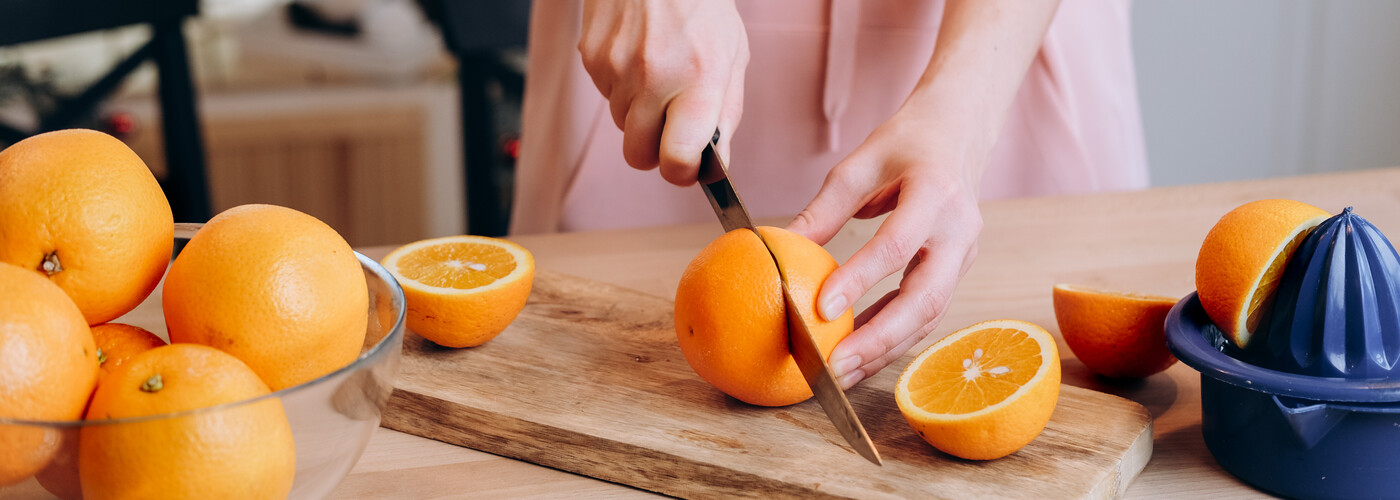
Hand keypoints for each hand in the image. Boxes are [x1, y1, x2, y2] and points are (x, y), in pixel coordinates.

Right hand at [578, 0, 748, 185]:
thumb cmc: (702, 9)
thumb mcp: (732, 57)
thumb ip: (725, 115)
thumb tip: (713, 166)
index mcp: (698, 81)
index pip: (677, 159)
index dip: (681, 172)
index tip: (688, 166)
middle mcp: (654, 78)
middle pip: (638, 155)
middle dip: (654, 150)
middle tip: (671, 126)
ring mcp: (616, 68)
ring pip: (621, 125)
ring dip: (638, 113)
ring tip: (658, 74)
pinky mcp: (591, 58)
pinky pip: (605, 96)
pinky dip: (621, 87)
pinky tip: (638, 56)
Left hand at [786, 106, 984, 388]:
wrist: (960, 132)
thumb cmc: (906, 144)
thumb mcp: (860, 165)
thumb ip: (825, 209)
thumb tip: (779, 248)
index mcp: (935, 192)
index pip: (897, 245)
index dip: (860, 280)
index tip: (820, 309)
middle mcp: (959, 229)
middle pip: (926, 297)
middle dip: (880, 337)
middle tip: (836, 365)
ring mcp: (966, 254)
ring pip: (931, 314)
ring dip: (887, 348)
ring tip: (842, 373)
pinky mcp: (960, 270)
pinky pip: (928, 312)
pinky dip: (895, 336)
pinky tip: (860, 353)